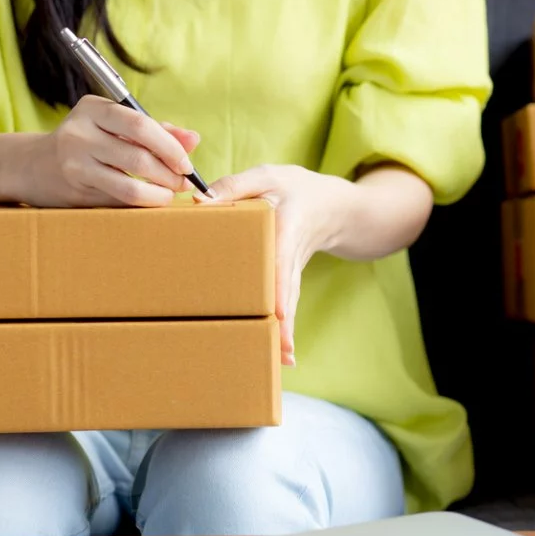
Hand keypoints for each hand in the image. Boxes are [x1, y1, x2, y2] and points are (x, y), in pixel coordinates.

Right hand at [20, 94, 200, 206]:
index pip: (140, 125)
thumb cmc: (87, 141)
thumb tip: (193, 140)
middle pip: (138, 158)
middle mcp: (79, 134)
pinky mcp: (74, 190)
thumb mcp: (115, 126)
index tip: (187, 163)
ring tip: (169, 194)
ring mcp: (74, 164)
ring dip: (158, 194)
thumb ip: (156, 130)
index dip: (170, 146)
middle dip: (169, 174)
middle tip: (183, 182)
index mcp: (93, 109)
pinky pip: (117, 200)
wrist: (32, 165)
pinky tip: (149, 201)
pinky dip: (140, 203)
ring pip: (129, 186)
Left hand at [210, 164, 354, 366]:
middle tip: (284, 351)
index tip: (279, 311)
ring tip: (284, 359)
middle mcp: (293, 253)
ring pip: (290, 302)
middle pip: (288, 290)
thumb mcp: (269, 176)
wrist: (335, 205)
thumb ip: (235, 186)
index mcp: (288, 225)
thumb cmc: (296, 188)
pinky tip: (282, 352)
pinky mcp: (290, 279)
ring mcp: (294, 270)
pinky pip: (287, 303)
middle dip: (286, 321)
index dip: (280, 284)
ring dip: (287, 330)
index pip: (284, 257)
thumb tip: (200, 202)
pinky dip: (285, 326)